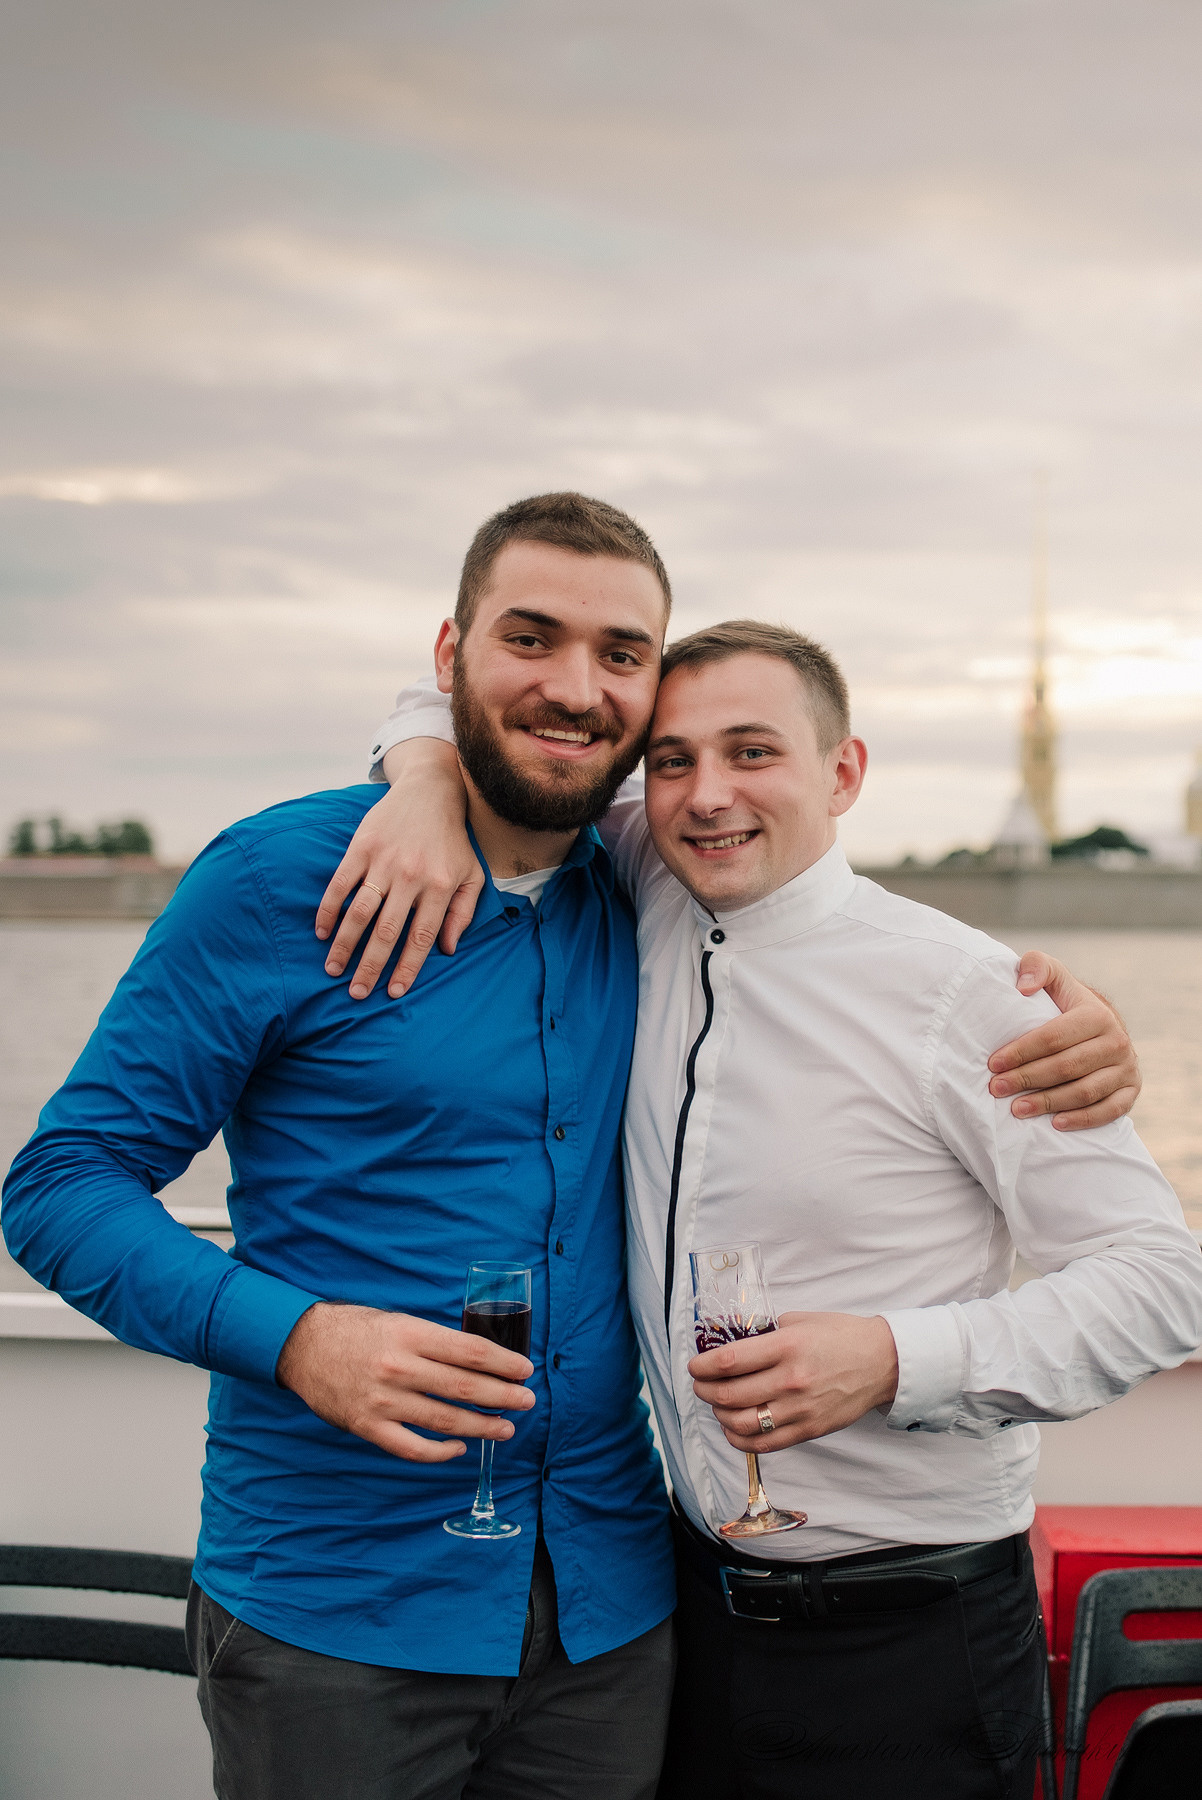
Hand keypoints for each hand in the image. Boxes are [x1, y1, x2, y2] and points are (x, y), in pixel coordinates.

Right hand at [276, 1302, 535, 1462]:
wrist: (302, 1345)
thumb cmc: (356, 1329)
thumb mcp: (398, 1321)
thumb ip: (433, 1340)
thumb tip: (480, 1359)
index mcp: (410, 1334)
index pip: (470, 1352)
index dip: (504, 1363)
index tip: (525, 1370)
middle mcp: (399, 1367)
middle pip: (464, 1387)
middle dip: (503, 1396)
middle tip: (527, 1401)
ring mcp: (382, 1401)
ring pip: (444, 1420)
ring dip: (481, 1427)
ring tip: (505, 1428)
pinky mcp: (367, 1427)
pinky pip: (412, 1448)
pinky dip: (440, 1452)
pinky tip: (459, 1447)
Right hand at [315, 741, 483, 999]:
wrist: (431, 791)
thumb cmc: (453, 840)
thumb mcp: (471, 874)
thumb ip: (464, 912)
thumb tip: (447, 949)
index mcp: (441, 886)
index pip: (422, 937)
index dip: (407, 968)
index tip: (394, 992)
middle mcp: (412, 877)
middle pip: (387, 932)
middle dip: (370, 967)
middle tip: (357, 993)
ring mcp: (384, 862)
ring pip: (360, 912)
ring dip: (345, 945)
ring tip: (333, 970)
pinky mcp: (361, 847)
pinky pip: (341, 884)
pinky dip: (329, 910)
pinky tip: (322, 932)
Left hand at [688, 1311, 898, 1452]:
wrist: (882, 1362)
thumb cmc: (841, 1337)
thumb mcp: (801, 1321)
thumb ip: (767, 1333)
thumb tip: (734, 1343)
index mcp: (787, 1347)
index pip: (730, 1361)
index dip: (703, 1366)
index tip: (694, 1366)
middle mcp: (791, 1380)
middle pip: (730, 1394)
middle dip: (704, 1391)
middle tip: (699, 1385)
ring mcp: (800, 1409)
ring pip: (742, 1422)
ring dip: (719, 1415)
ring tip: (716, 1404)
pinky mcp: (809, 1429)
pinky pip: (764, 1443)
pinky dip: (740, 1439)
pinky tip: (732, 1428)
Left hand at [989, 952, 1139, 1130]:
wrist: (1098, 1025)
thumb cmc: (1063, 1002)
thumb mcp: (1052, 976)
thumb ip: (1036, 966)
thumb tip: (1022, 986)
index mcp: (1097, 1014)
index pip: (1053, 1037)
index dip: (1021, 1052)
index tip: (993, 1064)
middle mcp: (1117, 1041)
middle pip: (1066, 1067)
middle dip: (1027, 1079)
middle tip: (996, 1089)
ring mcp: (1127, 1068)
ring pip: (1085, 1092)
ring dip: (1049, 1103)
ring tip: (1016, 1109)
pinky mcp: (1131, 1090)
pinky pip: (1109, 1111)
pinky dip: (1083, 1120)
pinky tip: (1055, 1124)